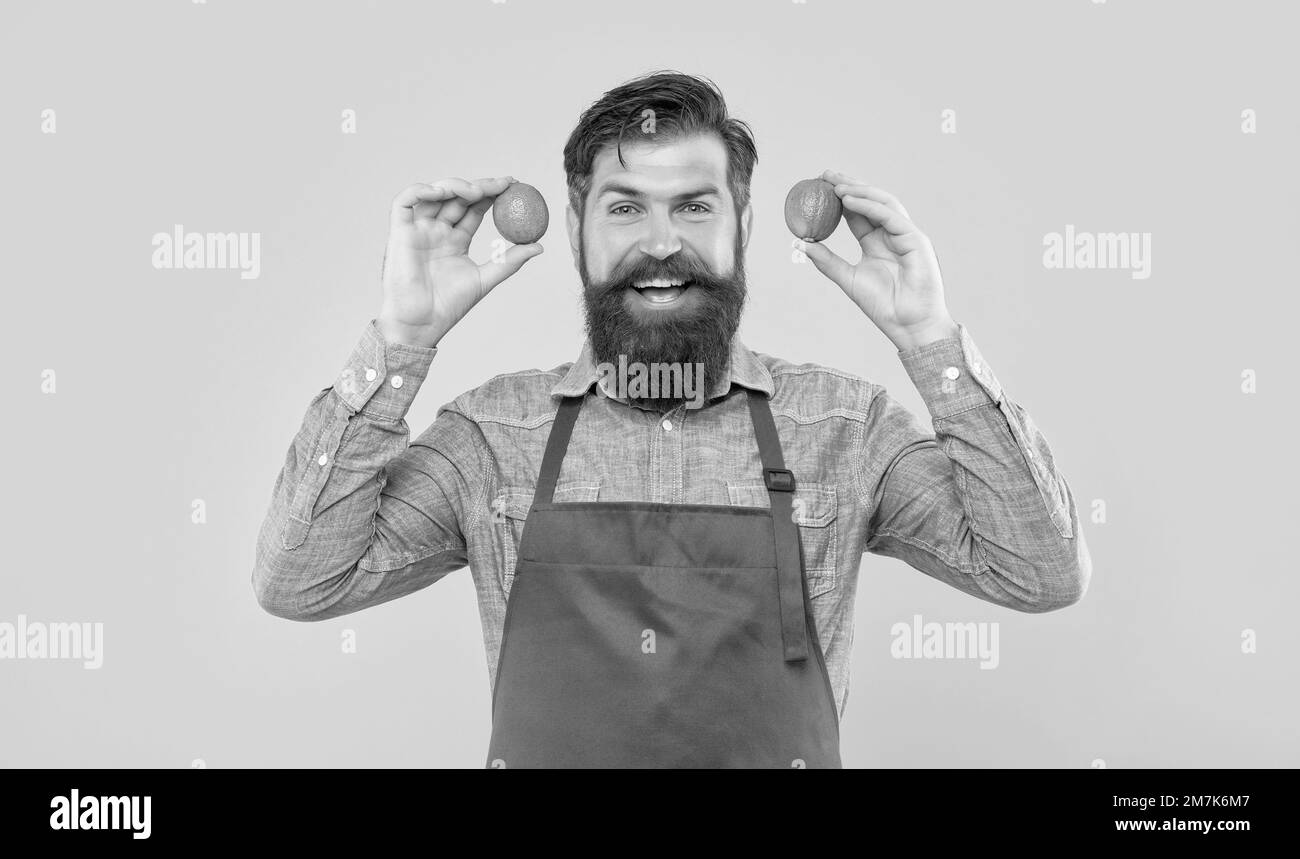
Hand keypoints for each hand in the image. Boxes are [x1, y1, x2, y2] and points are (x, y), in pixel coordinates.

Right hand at [377, 176, 543, 347]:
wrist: (420, 322)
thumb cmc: (449, 306)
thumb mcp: (485, 279)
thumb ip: (509, 261)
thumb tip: (540, 246)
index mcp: (455, 240)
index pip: (474, 209)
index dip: (492, 194)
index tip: (514, 186)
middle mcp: (436, 231)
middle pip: (458, 198)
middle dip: (480, 186)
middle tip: (503, 183)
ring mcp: (418, 229)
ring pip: (434, 194)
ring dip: (455, 186)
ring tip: (477, 191)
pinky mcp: (398, 231)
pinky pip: (404, 201)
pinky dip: (420, 189)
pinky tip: (442, 192)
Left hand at [800, 170, 956, 350]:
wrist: (908, 324)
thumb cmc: (883, 306)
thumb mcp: (848, 279)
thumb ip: (827, 261)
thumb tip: (801, 243)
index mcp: (877, 242)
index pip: (858, 213)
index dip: (839, 198)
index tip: (818, 187)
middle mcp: (892, 234)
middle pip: (870, 201)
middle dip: (848, 185)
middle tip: (824, 175)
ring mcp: (906, 235)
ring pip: (882, 203)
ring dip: (858, 190)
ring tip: (834, 184)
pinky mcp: (916, 239)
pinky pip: (890, 216)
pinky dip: (869, 206)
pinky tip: (849, 200)